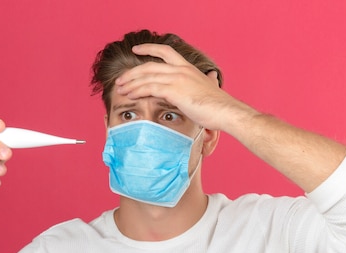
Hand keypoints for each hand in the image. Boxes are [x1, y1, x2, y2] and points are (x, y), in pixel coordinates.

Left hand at [114, 44, 248, 131]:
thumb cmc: (218, 104)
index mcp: (188, 68)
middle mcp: (181, 70)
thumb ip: (208, 80)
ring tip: (121, 89)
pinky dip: (138, 91)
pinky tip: (130, 95)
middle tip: (121, 79)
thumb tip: (211, 77)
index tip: (136, 50)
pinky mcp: (174, 91)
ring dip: (131, 83)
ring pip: (147, 77)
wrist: (225, 111)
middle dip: (132, 72)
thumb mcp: (211, 87)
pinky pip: (150, 88)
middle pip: (150, 65)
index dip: (149, 49)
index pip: (166, 51)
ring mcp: (177, 79)